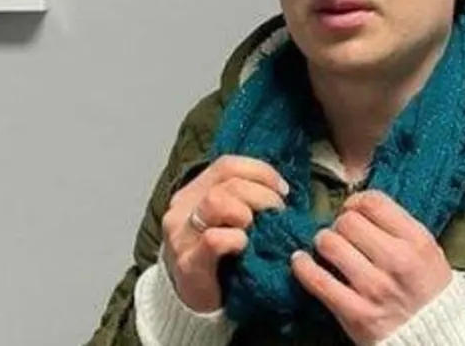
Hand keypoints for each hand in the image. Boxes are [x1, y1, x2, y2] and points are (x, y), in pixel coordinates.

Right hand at [161, 155, 289, 311]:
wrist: (193, 299)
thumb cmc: (217, 256)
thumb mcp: (227, 219)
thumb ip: (244, 199)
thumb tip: (281, 189)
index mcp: (194, 191)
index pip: (227, 165)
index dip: (261, 172)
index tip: (283, 190)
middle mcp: (183, 208)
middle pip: (227, 183)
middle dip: (262, 195)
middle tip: (278, 215)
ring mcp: (182, 235)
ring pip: (217, 202)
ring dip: (248, 213)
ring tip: (258, 230)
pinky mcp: (188, 262)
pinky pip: (213, 239)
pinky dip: (236, 239)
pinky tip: (244, 247)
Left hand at [290, 190, 452, 344]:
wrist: (434, 337)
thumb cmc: (428, 291)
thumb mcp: (428, 251)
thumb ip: (399, 227)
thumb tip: (357, 206)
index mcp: (417, 242)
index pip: (374, 202)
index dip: (355, 202)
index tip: (352, 210)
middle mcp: (397, 261)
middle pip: (348, 221)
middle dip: (339, 224)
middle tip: (341, 234)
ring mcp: (375, 288)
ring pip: (330, 244)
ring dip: (322, 242)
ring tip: (327, 248)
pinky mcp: (355, 312)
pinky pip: (317, 280)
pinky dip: (303, 267)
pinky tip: (300, 261)